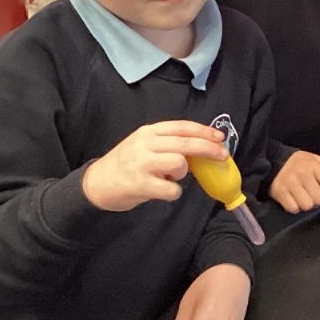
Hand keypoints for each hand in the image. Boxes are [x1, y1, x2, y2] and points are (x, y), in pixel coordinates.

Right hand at [82, 121, 226, 211]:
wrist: (97, 184)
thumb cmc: (126, 164)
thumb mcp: (143, 145)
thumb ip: (167, 142)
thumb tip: (202, 146)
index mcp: (148, 132)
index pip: (182, 127)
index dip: (204, 131)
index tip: (220, 137)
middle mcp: (145, 144)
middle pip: (186, 143)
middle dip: (209, 149)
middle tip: (222, 156)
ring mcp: (142, 164)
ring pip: (180, 164)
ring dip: (182, 173)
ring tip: (169, 177)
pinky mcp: (141, 184)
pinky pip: (172, 189)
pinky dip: (173, 192)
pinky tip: (162, 190)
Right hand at [268, 149, 319, 213]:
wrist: (273, 162)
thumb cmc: (298, 162)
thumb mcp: (316, 159)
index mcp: (313, 164)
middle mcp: (302, 174)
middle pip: (319, 199)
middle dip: (319, 199)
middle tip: (314, 194)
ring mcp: (290, 184)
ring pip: (307, 206)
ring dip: (307, 204)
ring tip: (304, 196)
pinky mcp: (279, 193)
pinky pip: (294, 209)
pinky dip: (295, 207)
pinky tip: (294, 199)